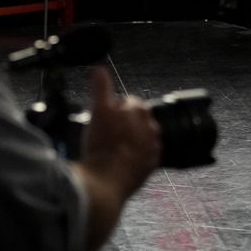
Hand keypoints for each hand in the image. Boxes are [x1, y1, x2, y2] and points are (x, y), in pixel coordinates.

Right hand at [79, 66, 160, 193]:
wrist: (106, 182)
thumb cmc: (102, 146)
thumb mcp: (98, 111)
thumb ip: (100, 88)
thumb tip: (99, 68)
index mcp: (140, 110)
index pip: (126, 102)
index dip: (111, 109)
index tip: (102, 119)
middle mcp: (152, 127)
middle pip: (134, 120)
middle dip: (122, 125)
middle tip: (105, 135)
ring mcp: (153, 148)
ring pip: (140, 138)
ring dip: (129, 141)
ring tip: (112, 149)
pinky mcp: (151, 166)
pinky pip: (144, 156)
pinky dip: (134, 157)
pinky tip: (121, 161)